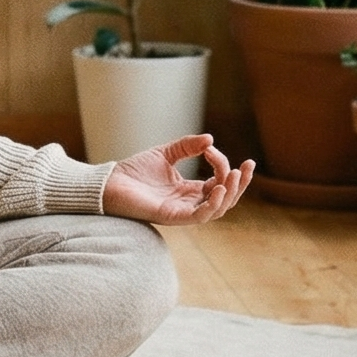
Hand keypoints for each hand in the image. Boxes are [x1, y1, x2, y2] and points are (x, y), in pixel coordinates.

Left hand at [101, 135, 253, 226]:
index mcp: (189, 190)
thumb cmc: (134, 171)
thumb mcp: (165, 153)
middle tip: (248, 165)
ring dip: (231, 192)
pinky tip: (219, 188)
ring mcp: (182, 212)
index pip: (219, 182)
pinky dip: (213, 205)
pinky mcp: (172, 217)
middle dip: (240, 183)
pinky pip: (200, 216)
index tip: (210, 149)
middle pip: (225, 199)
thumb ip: (187, 147)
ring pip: (218, 209)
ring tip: (236, 175)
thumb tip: (210, 139)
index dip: (222, 165)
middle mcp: (189, 203)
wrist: (108, 183)